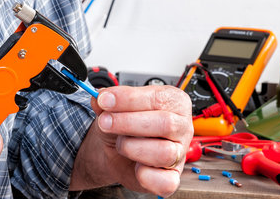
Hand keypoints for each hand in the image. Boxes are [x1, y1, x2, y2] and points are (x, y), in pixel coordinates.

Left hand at [70, 85, 192, 197]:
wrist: (117, 150)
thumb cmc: (124, 125)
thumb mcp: (113, 107)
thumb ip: (106, 101)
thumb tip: (98, 97)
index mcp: (174, 102)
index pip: (157, 98)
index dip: (128, 99)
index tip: (104, 100)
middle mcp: (181, 126)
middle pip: (165, 123)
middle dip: (128, 122)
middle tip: (104, 122)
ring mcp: (180, 153)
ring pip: (165, 152)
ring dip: (132, 147)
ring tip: (120, 144)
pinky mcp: (172, 178)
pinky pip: (165, 181)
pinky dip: (144, 175)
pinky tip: (134, 166)